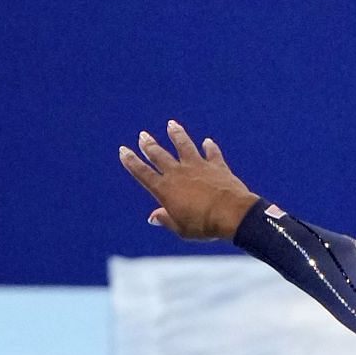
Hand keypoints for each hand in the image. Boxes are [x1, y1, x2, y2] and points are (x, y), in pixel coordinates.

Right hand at [118, 120, 259, 242]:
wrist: (232, 214)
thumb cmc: (205, 226)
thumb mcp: (181, 229)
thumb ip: (166, 220)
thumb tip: (153, 218)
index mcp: (165, 189)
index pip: (143, 173)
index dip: (131, 162)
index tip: (123, 151)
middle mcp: (178, 173)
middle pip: (159, 155)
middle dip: (149, 145)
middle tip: (143, 135)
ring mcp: (198, 166)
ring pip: (184, 145)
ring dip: (177, 134)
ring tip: (172, 125)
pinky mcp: (217, 166)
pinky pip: (212, 153)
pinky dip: (209, 147)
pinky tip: (207, 142)